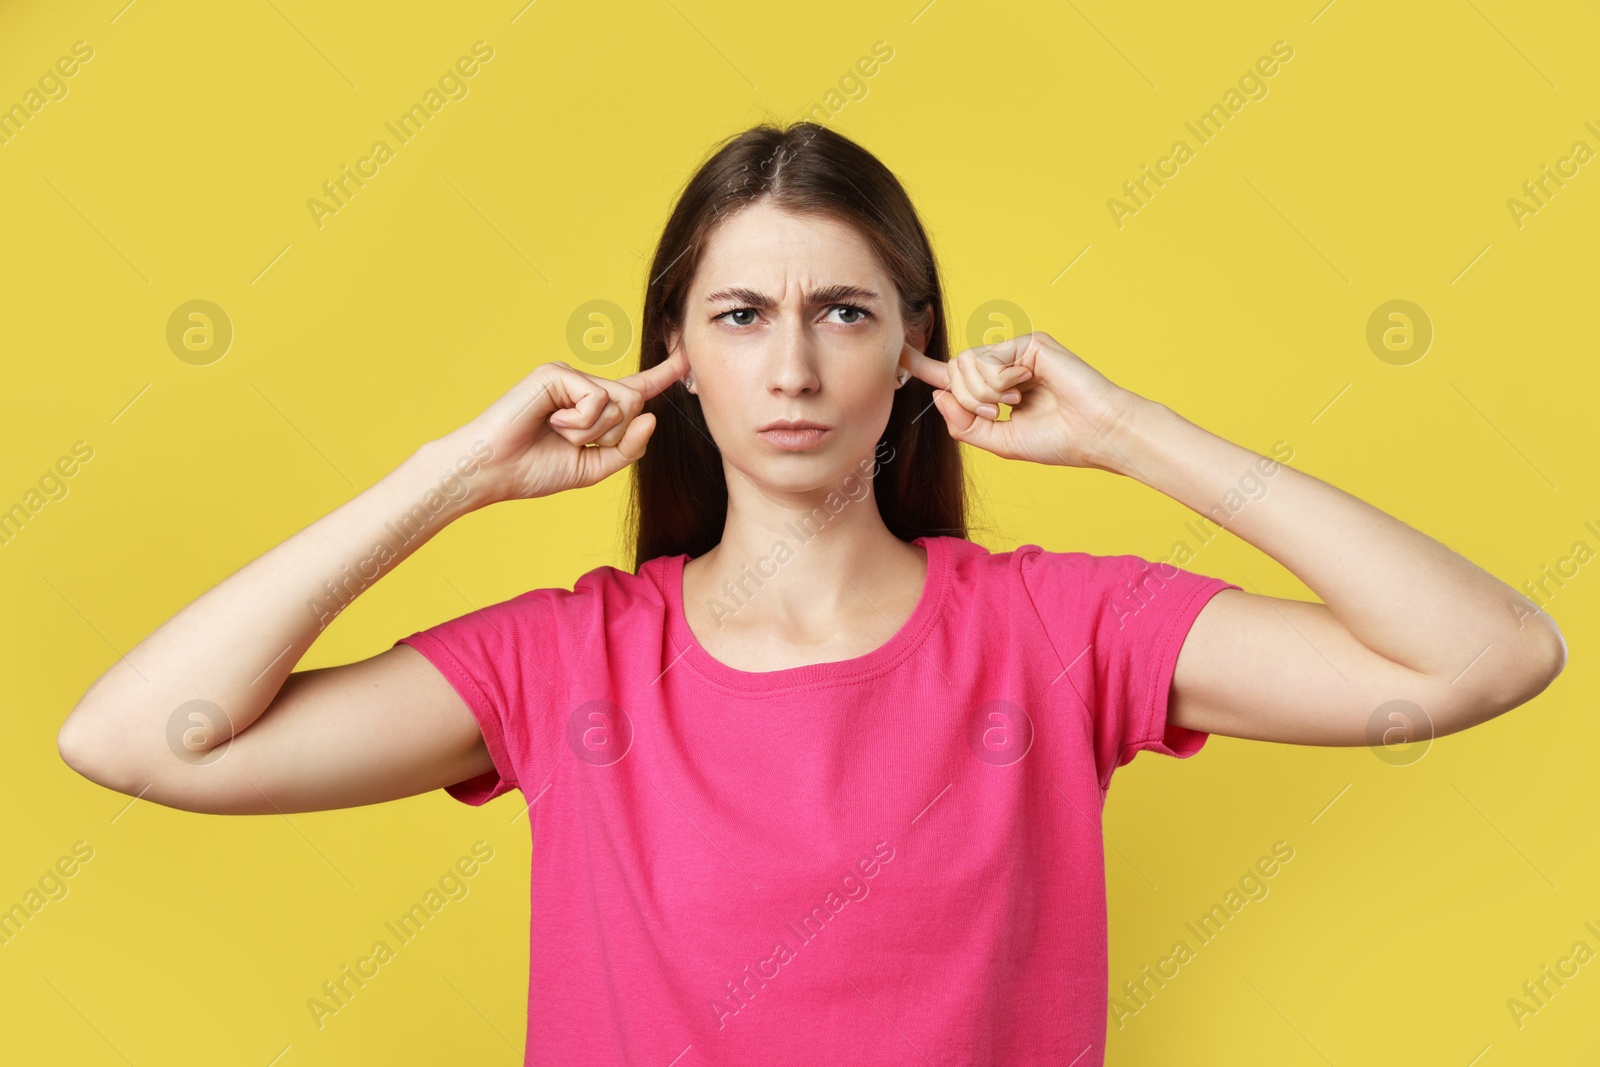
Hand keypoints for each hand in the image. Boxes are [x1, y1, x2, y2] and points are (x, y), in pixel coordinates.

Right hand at [440, 348, 688, 503]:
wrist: (492, 472)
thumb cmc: (534, 470)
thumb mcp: (594, 468)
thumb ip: (629, 448)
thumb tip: (653, 417)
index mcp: (593, 408)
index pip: (636, 390)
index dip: (663, 375)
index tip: (687, 358)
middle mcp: (583, 386)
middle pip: (634, 403)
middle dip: (612, 434)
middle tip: (571, 441)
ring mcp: (569, 376)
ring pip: (619, 402)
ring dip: (592, 432)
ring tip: (555, 432)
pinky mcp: (556, 372)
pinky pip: (597, 399)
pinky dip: (579, 423)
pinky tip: (550, 422)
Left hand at [899, 332, 1143, 470]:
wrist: (1096, 435)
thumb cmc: (1057, 441)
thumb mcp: (998, 442)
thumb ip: (964, 423)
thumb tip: (938, 395)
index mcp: (997, 389)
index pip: (953, 377)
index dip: (924, 367)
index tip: (899, 355)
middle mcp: (1004, 367)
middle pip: (954, 373)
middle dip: (968, 400)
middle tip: (997, 413)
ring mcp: (1016, 352)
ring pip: (966, 365)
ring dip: (983, 393)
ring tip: (1014, 403)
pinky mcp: (1029, 342)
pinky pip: (988, 359)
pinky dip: (1000, 382)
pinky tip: (1025, 388)